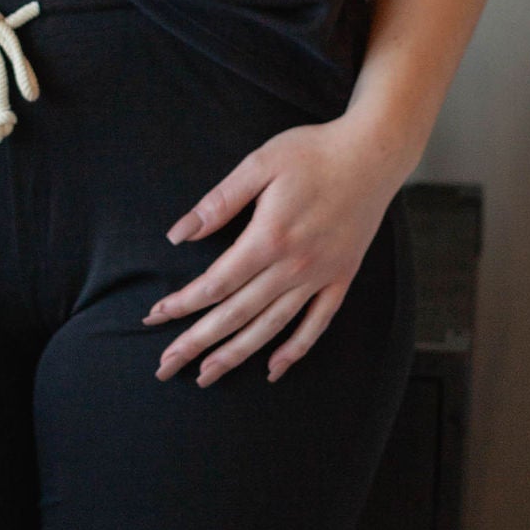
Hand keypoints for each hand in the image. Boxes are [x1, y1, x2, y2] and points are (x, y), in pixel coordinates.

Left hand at [145, 116, 410, 385]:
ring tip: (206, 376)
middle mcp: (294, 266)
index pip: (216, 283)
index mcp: (268, 238)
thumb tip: (179, 234)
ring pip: (271, 327)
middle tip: (165, 366)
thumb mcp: (259, 165)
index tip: (155, 316)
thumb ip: (219, 202)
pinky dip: (295, 349)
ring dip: (236, 354)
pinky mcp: (341, 278)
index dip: (182, 304)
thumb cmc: (313, 153)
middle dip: (197, 342)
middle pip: (236, 314)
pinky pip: (317, 323)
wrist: (374, 154)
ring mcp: (320, 276)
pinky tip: (273, 369)